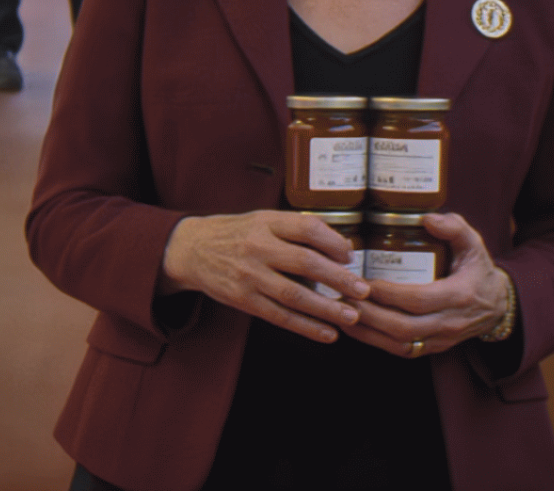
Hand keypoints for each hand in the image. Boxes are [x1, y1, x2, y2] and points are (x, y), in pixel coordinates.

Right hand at [161, 210, 367, 342]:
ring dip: (327, 308)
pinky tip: (327, 333)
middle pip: (304, 262)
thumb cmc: (236, 234)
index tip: (350, 257)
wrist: (191, 249)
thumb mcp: (261, 220)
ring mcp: (248, 275)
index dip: (333, 242)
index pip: (305, 228)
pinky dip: (306, 327)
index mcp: (264, 222)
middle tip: (363, 290)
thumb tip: (342, 249)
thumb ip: (296, 229)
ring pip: (294, 295)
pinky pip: (279, 316)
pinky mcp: (243, 299)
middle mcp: (256, 247)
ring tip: (352, 316)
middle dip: (338, 279)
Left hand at [341, 213, 511, 357]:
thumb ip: (455, 228)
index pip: (418, 299)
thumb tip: (428, 218)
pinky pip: (401, 350)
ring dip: (366, 330)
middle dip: (369, 313)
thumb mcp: (474, 244)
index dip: (388, 293)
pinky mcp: (432, 348)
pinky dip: (374, 341)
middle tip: (342, 294)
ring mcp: (441, 339)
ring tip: (339, 310)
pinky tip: (352, 326)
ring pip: (399, 343)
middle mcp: (450, 322)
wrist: (497, 305)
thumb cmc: (478, 270)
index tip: (363, 280)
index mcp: (459, 295)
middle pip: (404, 326)